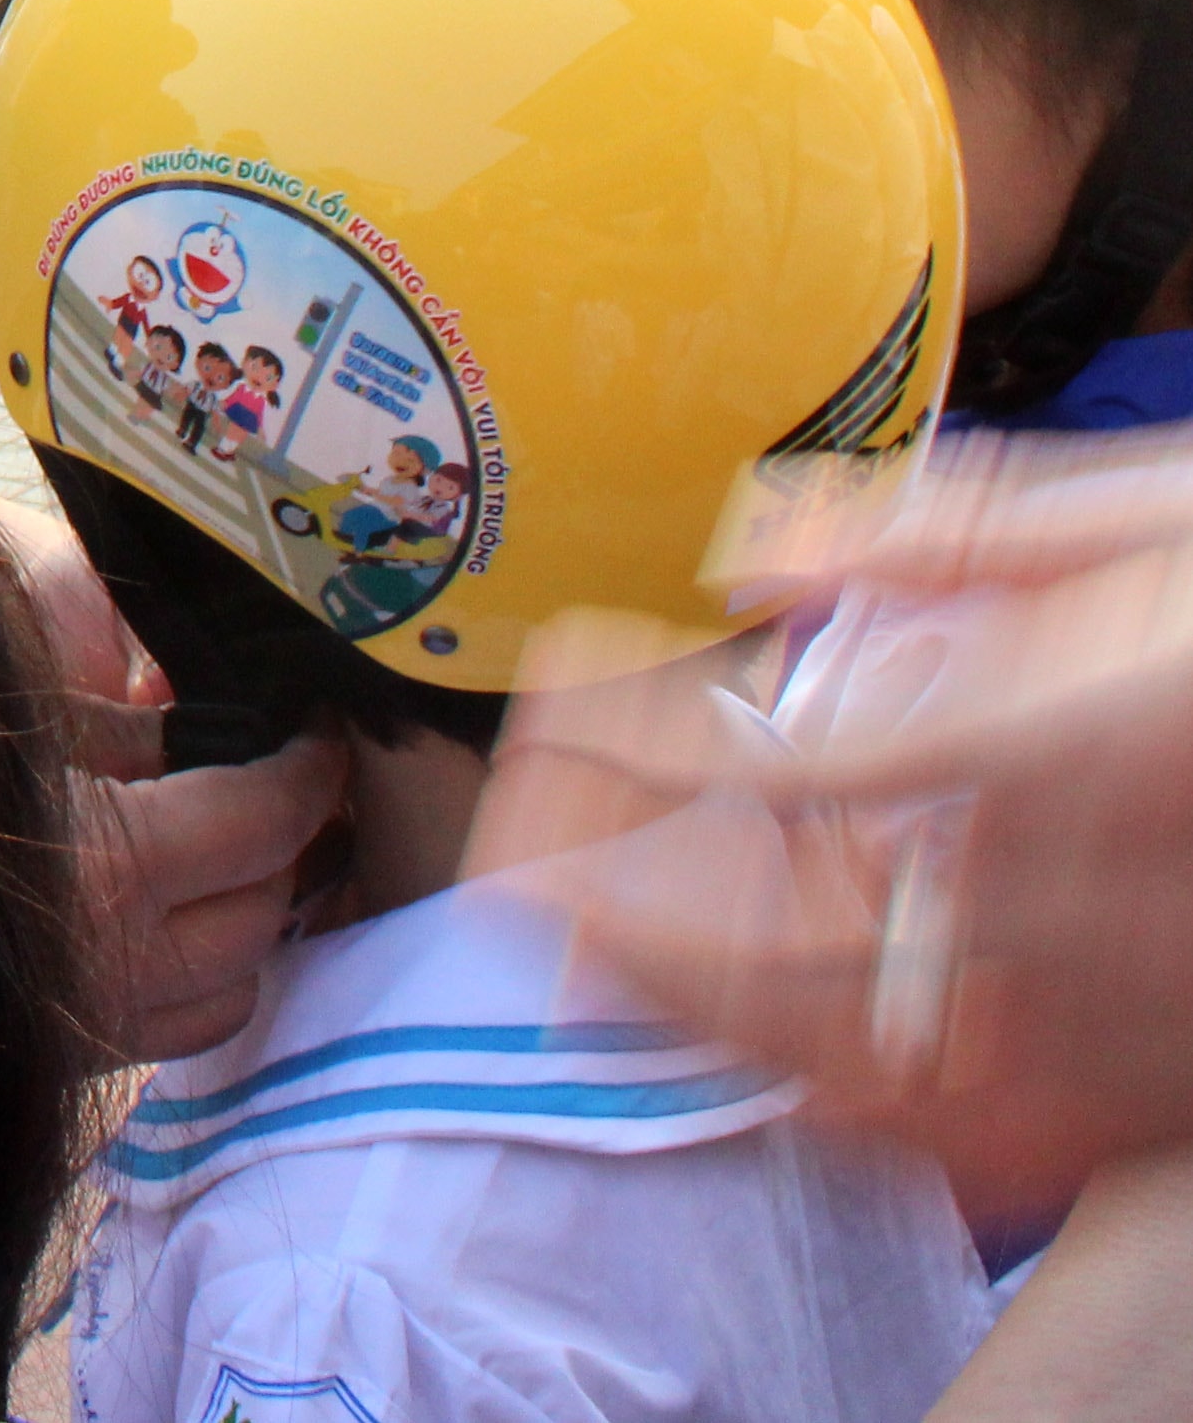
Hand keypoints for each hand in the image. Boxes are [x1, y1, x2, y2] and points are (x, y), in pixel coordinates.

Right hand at [0, 491, 346, 1055]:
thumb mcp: (7, 716)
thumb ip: (118, 721)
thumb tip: (198, 718)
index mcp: (108, 869)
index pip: (264, 820)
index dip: (307, 769)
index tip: (317, 730)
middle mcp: (113, 971)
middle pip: (265, 913)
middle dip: (286, 843)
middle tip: (271, 781)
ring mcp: (86, 1031)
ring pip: (232, 991)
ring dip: (247, 921)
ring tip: (222, 856)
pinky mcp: (55, 1061)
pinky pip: (170, 1031)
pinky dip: (194, 978)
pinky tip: (158, 919)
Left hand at [467, 450, 1192, 1209]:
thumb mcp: (1150, 516)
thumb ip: (944, 532)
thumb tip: (761, 551)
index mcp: (1044, 748)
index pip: (768, 768)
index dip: (636, 738)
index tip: (572, 687)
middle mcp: (1062, 904)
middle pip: (768, 959)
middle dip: (614, 917)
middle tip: (524, 863)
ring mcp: (1110, 1018)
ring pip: (848, 1070)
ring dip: (700, 1020)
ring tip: (600, 959)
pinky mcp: (1151, 1088)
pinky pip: (968, 1139)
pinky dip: (847, 1106)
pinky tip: (775, 1055)